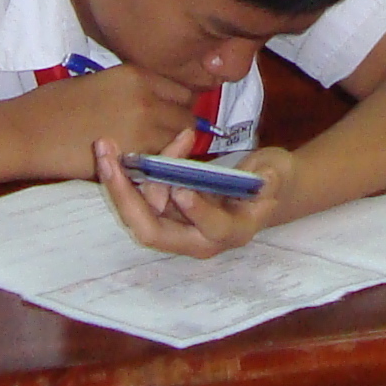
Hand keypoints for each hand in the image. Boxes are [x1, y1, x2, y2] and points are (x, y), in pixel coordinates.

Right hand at [12, 65, 202, 180]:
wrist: (28, 132)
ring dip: (169, 150)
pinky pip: (161, 163)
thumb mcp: (99, 82)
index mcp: (137, 75)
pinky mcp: (133, 157)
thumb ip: (132, 89)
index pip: (182, 91)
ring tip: (148, 155)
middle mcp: (147, 97)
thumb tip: (154, 101)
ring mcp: (143, 128)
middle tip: (159, 141)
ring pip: (179, 143)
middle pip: (187, 117)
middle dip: (177, 130)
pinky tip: (138, 168)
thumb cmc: (53, 105)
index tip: (168, 118)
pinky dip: (156, 167)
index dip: (176, 106)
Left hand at [95, 139, 290, 256]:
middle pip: (154, 230)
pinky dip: (130, 173)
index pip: (209, 230)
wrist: (262, 190)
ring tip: (107, 148)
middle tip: (111, 163)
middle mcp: (198, 238)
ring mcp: (179, 226)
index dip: (197, 212)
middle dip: (128, 198)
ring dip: (119, 183)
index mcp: (231, 232)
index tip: (182, 188)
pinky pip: (141, 196)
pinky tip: (122, 149)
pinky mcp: (166, 211)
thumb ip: (271, 178)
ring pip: (139, 212)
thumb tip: (265, 179)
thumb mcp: (278, 174)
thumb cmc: (272, 181)